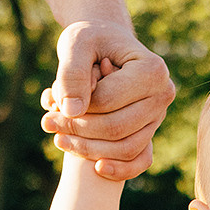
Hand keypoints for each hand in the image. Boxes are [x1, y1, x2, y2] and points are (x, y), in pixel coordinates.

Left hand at [42, 20, 174, 180]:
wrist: (105, 44)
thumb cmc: (90, 40)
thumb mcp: (76, 44)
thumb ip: (72, 74)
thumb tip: (73, 111)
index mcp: (152, 70)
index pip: (108, 101)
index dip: (76, 107)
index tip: (49, 103)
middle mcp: (163, 94)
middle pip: (117, 127)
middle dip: (78, 130)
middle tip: (47, 122)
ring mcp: (159, 115)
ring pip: (126, 147)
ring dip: (89, 149)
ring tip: (58, 138)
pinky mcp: (151, 130)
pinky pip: (140, 160)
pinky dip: (119, 169)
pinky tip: (95, 167)